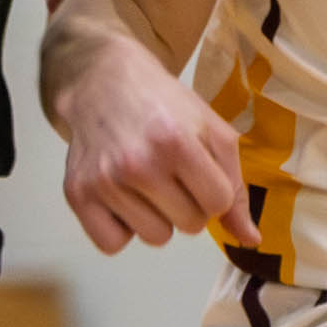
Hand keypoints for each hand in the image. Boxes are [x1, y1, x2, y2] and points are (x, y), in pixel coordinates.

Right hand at [53, 30, 258, 254]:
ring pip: (155, 238)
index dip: (214, 189)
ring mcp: (103, 182)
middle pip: (189, 225)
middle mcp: (137, 164)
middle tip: (171, 173)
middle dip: (189, 203)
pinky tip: (122, 197)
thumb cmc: (165, 105)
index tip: (200, 170)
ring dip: (157, 216)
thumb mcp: (212, 131)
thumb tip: (250, 240)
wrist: (102, 81)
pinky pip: (112, 245)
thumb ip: (235, 186)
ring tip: (146, 182)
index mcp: (176, 142)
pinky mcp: (76, 194)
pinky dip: (121, 228)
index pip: (217, 204)